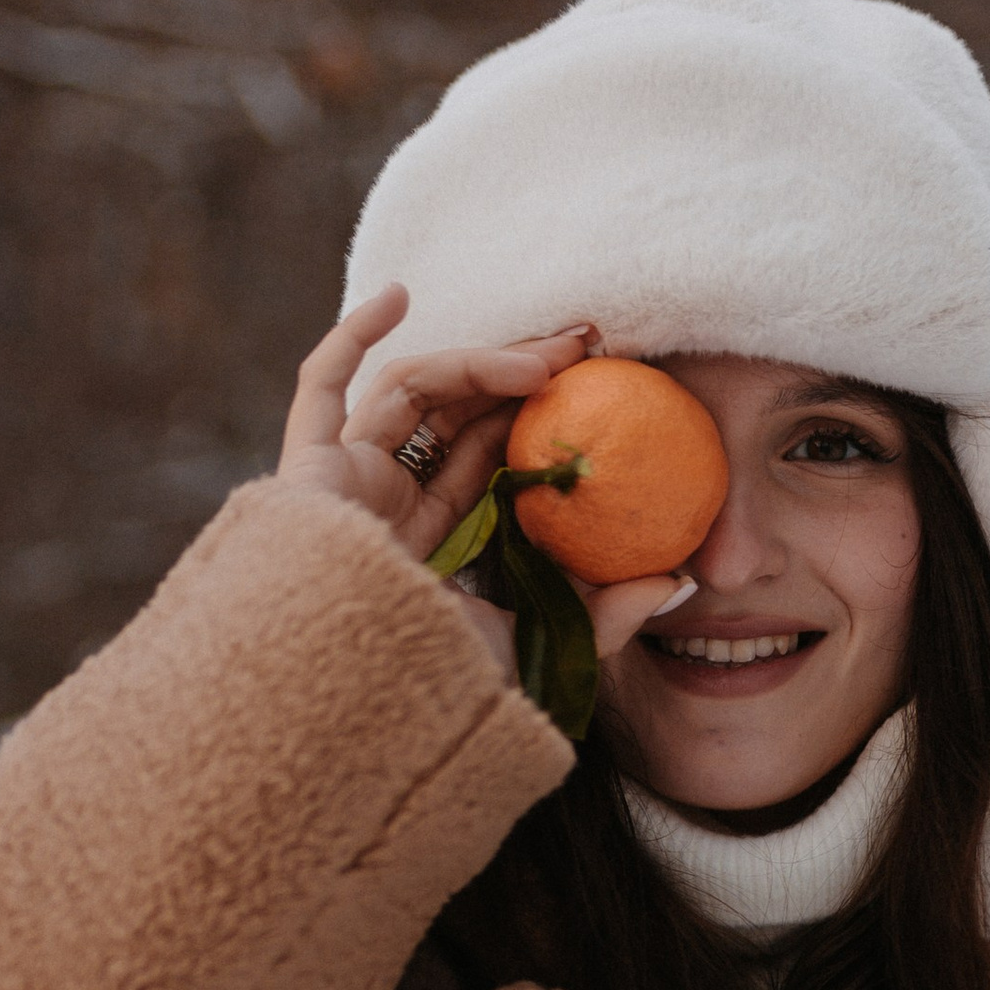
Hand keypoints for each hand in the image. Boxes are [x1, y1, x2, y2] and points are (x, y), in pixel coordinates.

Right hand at [281, 288, 697, 683]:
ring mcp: (349, 480)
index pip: (496, 459)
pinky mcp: (309, 467)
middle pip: (459, 413)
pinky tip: (399, 296)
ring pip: (412, 392)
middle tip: (588, 346)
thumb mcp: (537, 645)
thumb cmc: (436, 681)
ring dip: (477, 362)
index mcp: (441, 541)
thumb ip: (604, 614)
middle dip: (522, 371)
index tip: (602, 385)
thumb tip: (680, 579)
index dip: (544, 416)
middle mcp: (393, 503)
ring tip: (545, 358)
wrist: (355, 692)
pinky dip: (351, 336)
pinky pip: (322, 386)